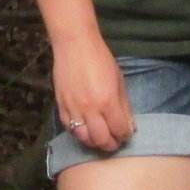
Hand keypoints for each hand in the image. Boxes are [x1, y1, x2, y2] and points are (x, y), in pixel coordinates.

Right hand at [51, 35, 133, 154]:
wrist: (75, 45)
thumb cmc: (101, 59)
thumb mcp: (119, 81)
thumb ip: (124, 106)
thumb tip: (129, 126)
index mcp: (108, 102)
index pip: (119, 130)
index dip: (125, 135)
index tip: (126, 134)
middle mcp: (90, 109)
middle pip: (101, 140)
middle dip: (111, 144)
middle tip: (115, 141)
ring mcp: (73, 109)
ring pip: (84, 138)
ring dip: (94, 142)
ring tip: (100, 137)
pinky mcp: (61, 106)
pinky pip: (69, 128)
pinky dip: (79, 133)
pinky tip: (85, 129)